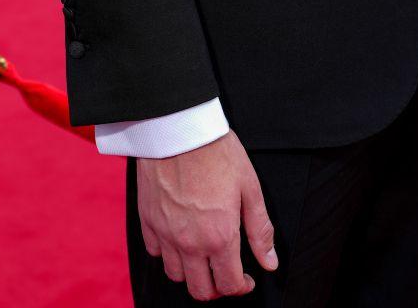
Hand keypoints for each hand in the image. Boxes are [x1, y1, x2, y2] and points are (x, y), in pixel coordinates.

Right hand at [137, 130, 277, 300]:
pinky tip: (179, 237)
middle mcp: (190, 243)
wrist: (179, 127)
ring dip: (191, 272)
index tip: (246, 277)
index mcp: (219, 236)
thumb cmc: (216, 151)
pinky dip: (167, 252)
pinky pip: (155, 252)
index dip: (242, 287)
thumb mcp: (249, 187)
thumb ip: (260, 229)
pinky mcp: (147, 220)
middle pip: (200, 290)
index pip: (229, 285)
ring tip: (202, 254)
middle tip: (225, 271)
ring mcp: (165, 233)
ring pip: (176, 275)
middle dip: (216, 288)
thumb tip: (269, 262)